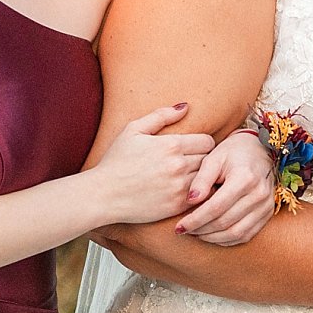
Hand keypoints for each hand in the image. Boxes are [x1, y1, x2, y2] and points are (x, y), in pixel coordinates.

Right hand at [88, 102, 214, 226]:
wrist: (103, 195)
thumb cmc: (116, 161)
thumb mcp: (133, 130)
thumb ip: (160, 116)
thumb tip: (185, 107)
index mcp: (171, 145)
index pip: (208, 141)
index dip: (203, 144)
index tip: (195, 149)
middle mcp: (179, 165)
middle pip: (209, 160)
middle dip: (204, 160)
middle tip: (194, 163)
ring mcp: (179, 187)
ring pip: (207, 178)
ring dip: (202, 177)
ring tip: (192, 177)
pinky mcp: (177, 205)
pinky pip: (201, 196)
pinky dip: (198, 193)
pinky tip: (187, 191)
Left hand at [178, 130, 277, 246]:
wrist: (260, 150)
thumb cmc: (233, 152)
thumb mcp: (214, 159)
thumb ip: (201, 179)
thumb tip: (190, 200)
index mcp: (244, 178)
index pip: (216, 207)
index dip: (195, 220)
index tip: (179, 227)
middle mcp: (258, 194)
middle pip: (225, 222)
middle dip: (201, 230)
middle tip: (184, 230)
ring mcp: (266, 205)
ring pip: (236, 233)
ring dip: (213, 238)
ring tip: (196, 233)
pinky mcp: (268, 213)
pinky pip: (246, 235)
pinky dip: (227, 240)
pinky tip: (212, 235)